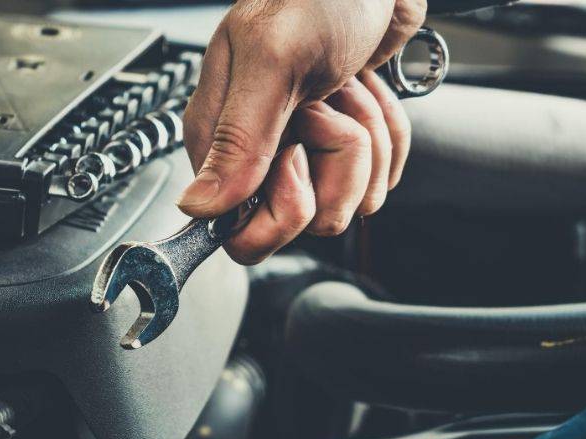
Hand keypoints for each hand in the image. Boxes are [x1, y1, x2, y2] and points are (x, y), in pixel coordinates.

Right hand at [180, 0, 426, 264]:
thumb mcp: (274, 62)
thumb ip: (238, 139)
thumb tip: (198, 206)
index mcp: (218, 136)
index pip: (241, 228)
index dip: (283, 205)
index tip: (296, 156)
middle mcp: (254, 151)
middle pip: (302, 220)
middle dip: (337, 169)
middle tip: (328, 108)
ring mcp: (299, 149)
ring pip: (346, 199)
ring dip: (368, 142)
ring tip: (349, 88)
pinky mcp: (337, 143)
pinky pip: (373, 176)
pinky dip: (387, 136)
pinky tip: (369, 94)